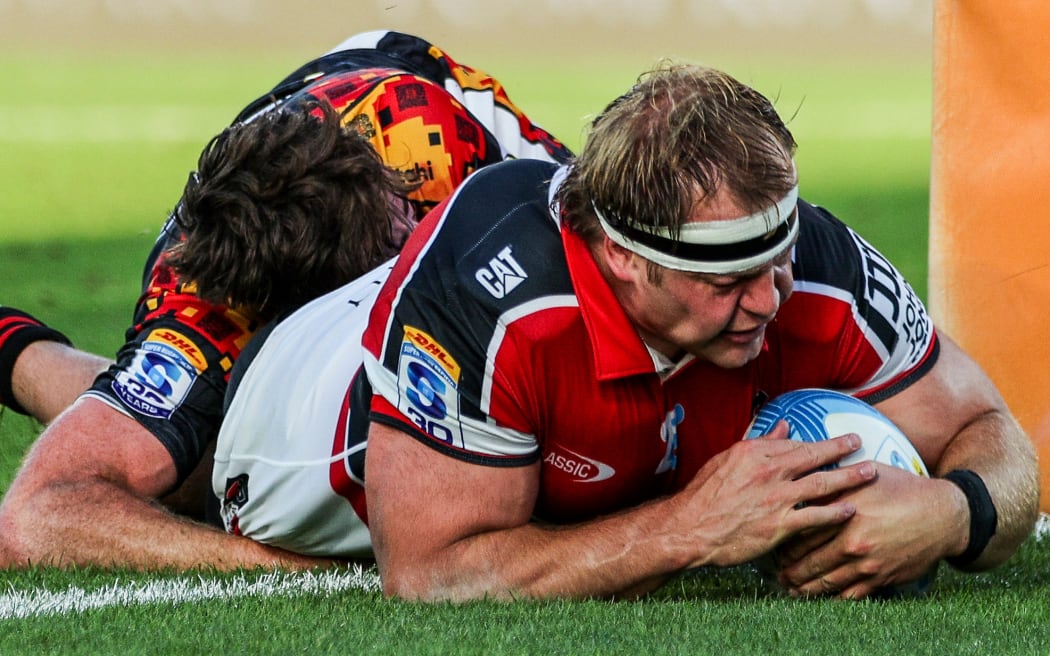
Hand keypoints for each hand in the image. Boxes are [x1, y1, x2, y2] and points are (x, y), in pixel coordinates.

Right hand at [679, 421, 877, 568]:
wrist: (690, 528)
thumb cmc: (703, 496)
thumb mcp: (726, 461)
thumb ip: (758, 444)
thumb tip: (783, 427)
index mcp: (754, 453)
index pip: (794, 442)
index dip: (817, 441)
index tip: (832, 439)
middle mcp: (769, 471)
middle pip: (814, 457)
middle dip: (841, 449)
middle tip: (859, 443)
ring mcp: (776, 498)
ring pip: (822, 484)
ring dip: (849, 478)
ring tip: (869, 472)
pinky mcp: (780, 525)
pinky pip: (816, 517)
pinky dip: (836, 513)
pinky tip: (851, 511)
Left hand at [776, 464, 958, 598]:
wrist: (943, 516)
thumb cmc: (903, 489)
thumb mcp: (867, 474)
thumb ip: (835, 479)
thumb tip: (806, 475)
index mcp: (844, 511)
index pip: (802, 528)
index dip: (784, 537)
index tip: (774, 539)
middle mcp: (852, 540)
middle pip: (808, 559)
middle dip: (788, 567)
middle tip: (774, 571)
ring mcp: (866, 563)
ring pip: (824, 581)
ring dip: (803, 587)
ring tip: (789, 587)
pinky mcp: (879, 578)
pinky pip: (848, 594)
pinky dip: (829, 597)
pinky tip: (818, 597)